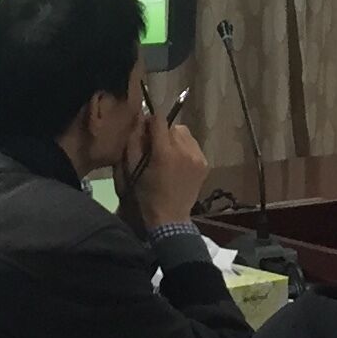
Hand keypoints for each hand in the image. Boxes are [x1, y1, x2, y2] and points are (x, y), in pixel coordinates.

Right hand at [132, 111, 209, 227]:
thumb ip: (134, 141)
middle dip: (162, 133)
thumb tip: (140, 118)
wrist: (170, 219)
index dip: (150, 122)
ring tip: (168, 154)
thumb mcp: (131, 169)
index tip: (145, 133)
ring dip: (175, 139)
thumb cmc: (145, 195)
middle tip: (154, 147)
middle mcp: (185, 150)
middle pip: (172, 126)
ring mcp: (198, 157)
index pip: (160, 119)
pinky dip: (185, 149)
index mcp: (165, 152)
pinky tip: (178, 162)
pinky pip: (193, 145)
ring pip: (184, 133)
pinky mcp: (205, 163)